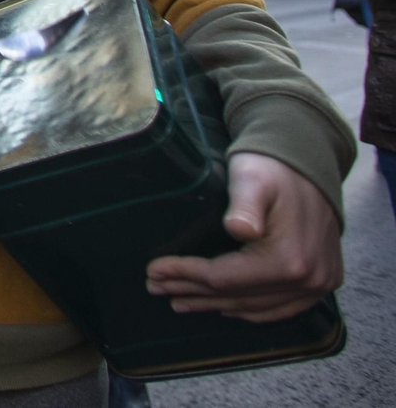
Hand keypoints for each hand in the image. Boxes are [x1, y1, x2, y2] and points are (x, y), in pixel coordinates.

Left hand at [146, 152, 342, 321]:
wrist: (310, 165)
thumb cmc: (272, 169)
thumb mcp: (252, 179)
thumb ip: (245, 205)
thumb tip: (239, 230)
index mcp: (289, 259)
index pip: (224, 278)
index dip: (185, 275)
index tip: (152, 270)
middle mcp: (308, 279)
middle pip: (237, 295)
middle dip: (192, 292)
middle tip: (154, 287)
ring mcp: (318, 284)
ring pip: (255, 306)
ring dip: (215, 304)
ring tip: (179, 300)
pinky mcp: (322, 282)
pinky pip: (280, 308)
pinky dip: (249, 309)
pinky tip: (223, 306)